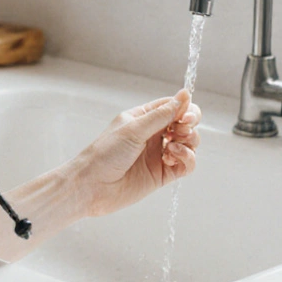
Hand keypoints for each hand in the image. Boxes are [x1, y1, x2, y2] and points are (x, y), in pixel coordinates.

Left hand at [69, 91, 201, 217]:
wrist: (92, 186)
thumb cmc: (105, 153)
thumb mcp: (134, 128)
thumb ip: (162, 114)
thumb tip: (185, 94)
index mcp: (145, 118)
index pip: (173, 106)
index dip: (185, 108)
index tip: (186, 116)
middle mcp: (154, 134)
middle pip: (186, 123)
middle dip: (189, 125)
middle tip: (181, 129)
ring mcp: (160, 154)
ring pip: (189, 143)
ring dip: (189, 142)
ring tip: (171, 146)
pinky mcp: (164, 174)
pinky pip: (187, 164)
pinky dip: (187, 158)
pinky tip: (172, 157)